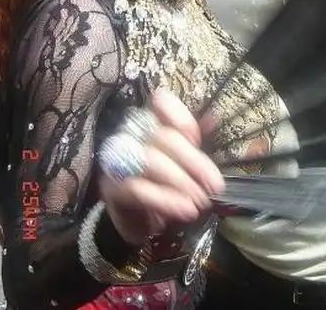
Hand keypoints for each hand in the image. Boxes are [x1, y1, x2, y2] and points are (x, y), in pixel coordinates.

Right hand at [99, 88, 223, 244]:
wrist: (137, 223)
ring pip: (151, 160)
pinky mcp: (112, 188)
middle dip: (194, 162)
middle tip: (214, 185)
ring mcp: (119, 161)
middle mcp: (131, 135)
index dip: (181, 117)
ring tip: (200, 200)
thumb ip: (194, 141)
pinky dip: (165, 200)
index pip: (161, 102)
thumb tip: (212, 117)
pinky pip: (138, 188)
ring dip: (181, 182)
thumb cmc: (163, 186)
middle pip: (164, 136)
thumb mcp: (184, 163)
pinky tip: (184, 209)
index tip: (198, 140)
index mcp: (150, 122)